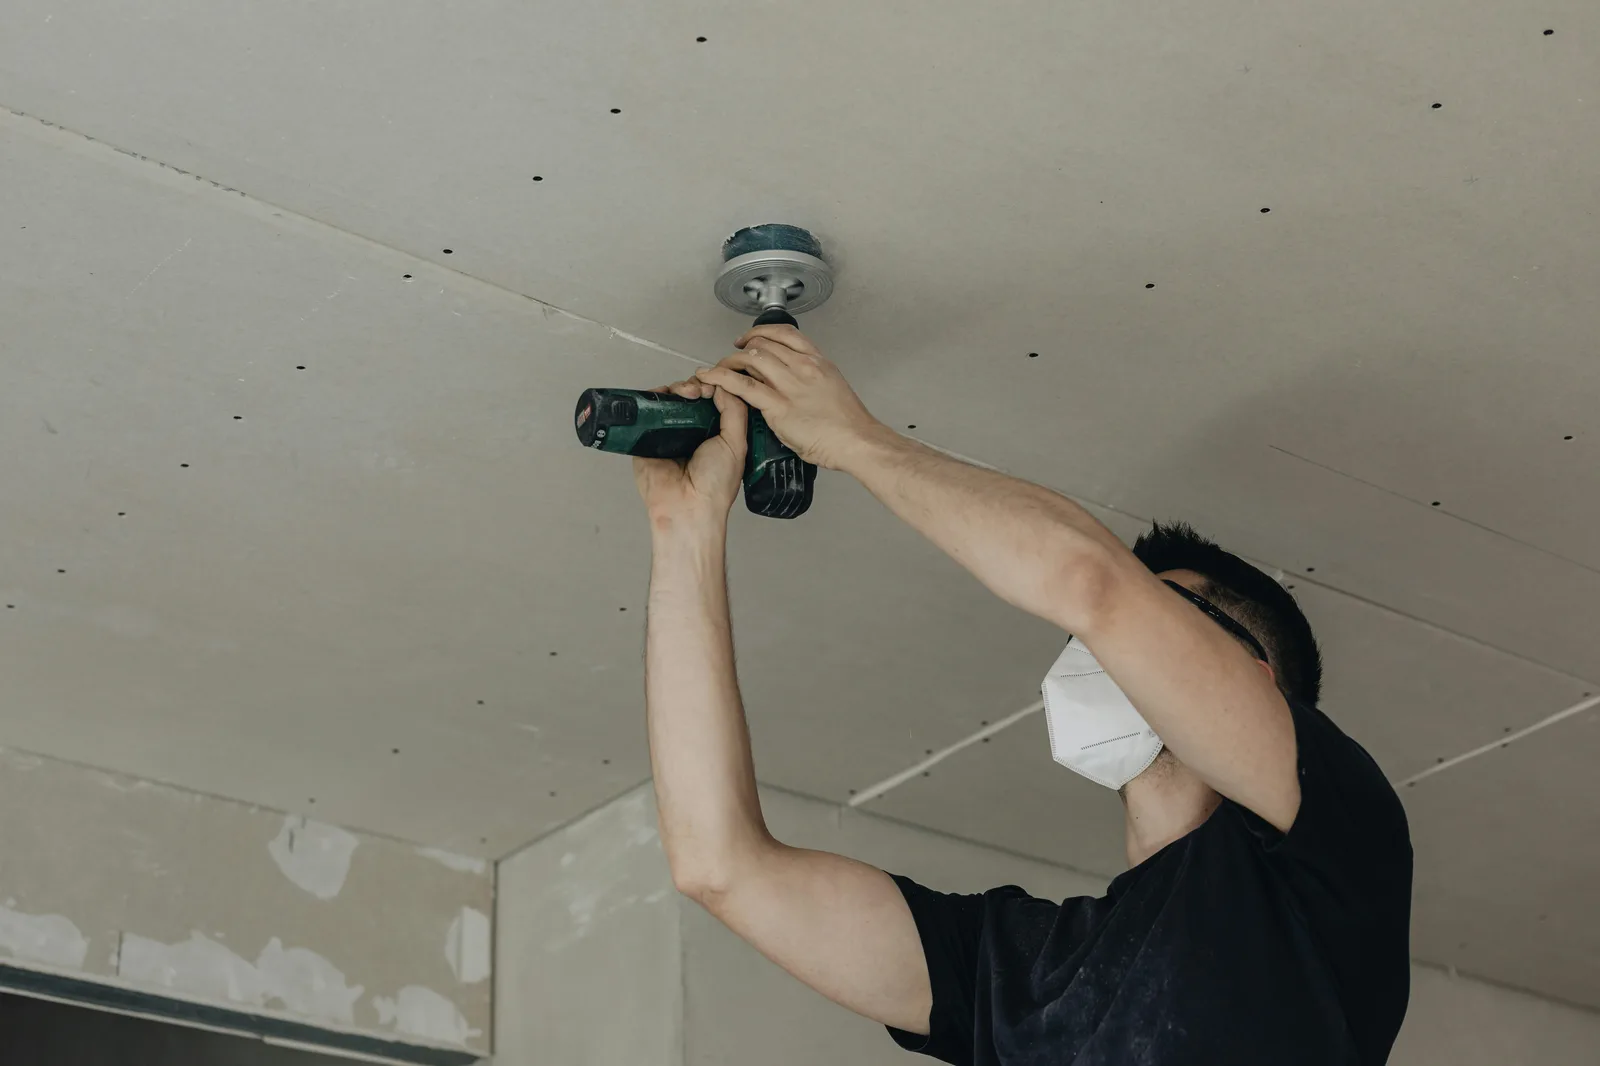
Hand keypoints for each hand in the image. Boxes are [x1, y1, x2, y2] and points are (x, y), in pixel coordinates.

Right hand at [632, 379, 747, 528]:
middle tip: (700, 392)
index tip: (718, 385)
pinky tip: (666, 395)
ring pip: (671, 398)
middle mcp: (692, 432)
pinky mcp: (647, 436)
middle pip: (692, 395)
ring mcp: (669, 433)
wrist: (686, 507)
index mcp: (716, 434)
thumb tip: (723, 384)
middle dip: (697, 386)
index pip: (714, 400)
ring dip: (680, 388)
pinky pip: (648, 410)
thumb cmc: (714, 484)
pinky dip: (656, 396)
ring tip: (687, 394)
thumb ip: (734, 411)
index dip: (716, 387)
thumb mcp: (736, 443)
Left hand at [694, 325, 885, 469]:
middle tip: (731, 360)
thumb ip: (812, 381)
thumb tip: (795, 383)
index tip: (749, 339)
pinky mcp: (778, 406)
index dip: (760, 333)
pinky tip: (709, 378)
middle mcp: (803, 366)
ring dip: (729, 362)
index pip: (784, 333)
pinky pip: (742, 385)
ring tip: (718, 370)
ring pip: (750, 358)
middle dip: (742, 349)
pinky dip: (721, 378)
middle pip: (763, 344)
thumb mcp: (833, 389)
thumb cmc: (849, 424)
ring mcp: (790, 384)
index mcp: (817, 362)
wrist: (857, 441)